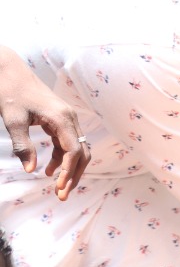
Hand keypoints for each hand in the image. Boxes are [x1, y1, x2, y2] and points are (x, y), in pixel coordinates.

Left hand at [0, 50, 89, 200]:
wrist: (10, 72)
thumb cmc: (11, 92)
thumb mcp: (13, 120)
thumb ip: (22, 145)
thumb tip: (31, 169)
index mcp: (62, 118)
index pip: (74, 150)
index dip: (69, 171)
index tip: (60, 188)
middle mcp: (70, 119)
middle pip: (82, 151)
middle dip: (75, 174)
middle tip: (62, 195)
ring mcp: (66, 119)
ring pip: (77, 148)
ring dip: (70, 168)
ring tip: (57, 187)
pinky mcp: (59, 120)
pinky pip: (67, 143)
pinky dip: (62, 158)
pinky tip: (49, 169)